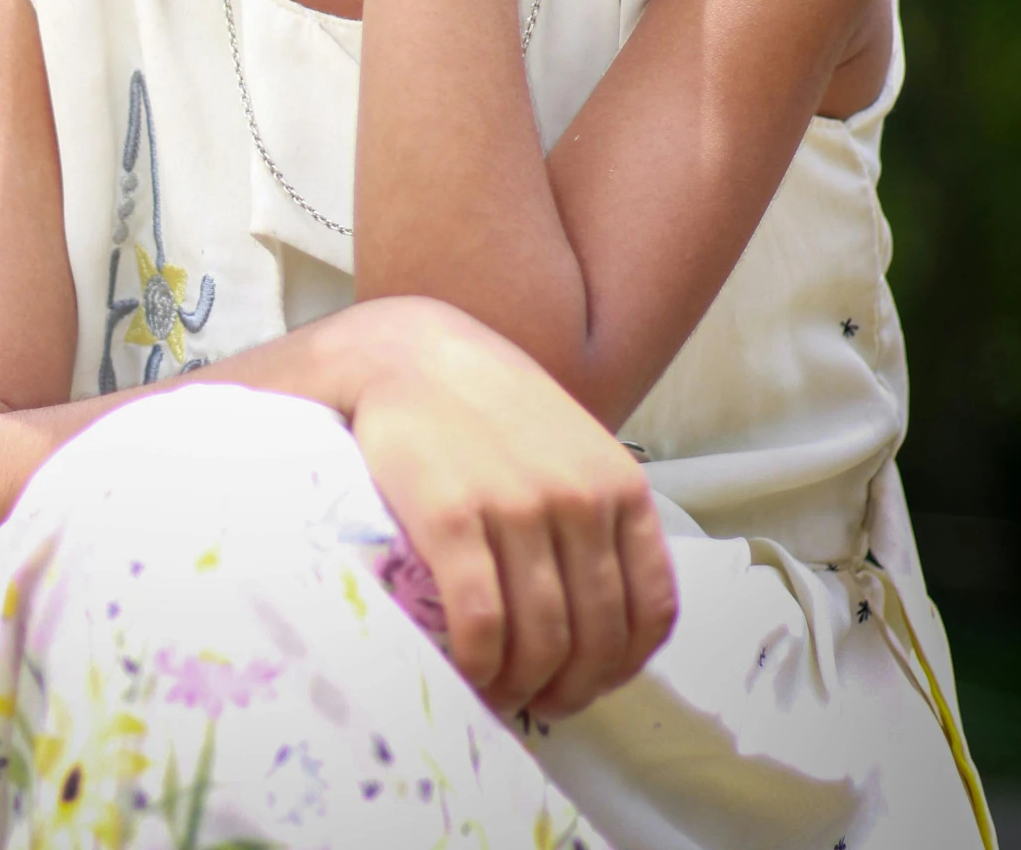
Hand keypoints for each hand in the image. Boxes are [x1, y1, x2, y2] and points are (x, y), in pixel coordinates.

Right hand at [349, 301, 676, 718]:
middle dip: (570, 688)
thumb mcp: (567, 441)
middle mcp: (577, 497)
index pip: (650, 610)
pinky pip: (481, 622)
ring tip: (499, 692)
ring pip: (542, 640)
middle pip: (596, 637)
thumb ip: (597, 508)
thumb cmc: (484, 403)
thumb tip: (607, 603)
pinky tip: (466, 671)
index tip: (589, 681)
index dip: (623, 667)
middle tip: (539, 701)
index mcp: (619, 483)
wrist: (402, 352)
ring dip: (522, 687)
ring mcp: (516, 506)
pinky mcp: (452, 516)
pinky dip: (479, 666)